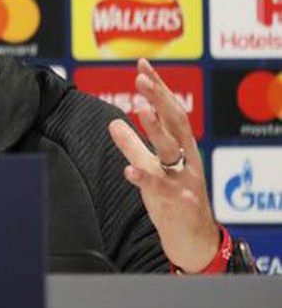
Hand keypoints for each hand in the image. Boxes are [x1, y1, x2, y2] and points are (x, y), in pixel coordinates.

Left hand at [108, 58, 218, 272]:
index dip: (158, 87)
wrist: (194, 242)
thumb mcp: (152, 168)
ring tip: (139, 109)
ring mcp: (183, 179)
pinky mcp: (176, 202)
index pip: (172, 110)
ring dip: (155, 129)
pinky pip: (159, 187)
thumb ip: (134, 146)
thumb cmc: (173, 201)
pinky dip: (144, 177)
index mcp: (183, 147)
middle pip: (176, 122)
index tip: (142, 65)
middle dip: (159, 98)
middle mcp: (187, 159)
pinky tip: (128, 169)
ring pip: (171, 150)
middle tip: (141, 78)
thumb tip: (114, 121)